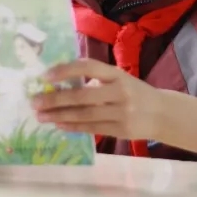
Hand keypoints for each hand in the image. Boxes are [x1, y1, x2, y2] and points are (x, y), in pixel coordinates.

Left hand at [34, 59, 196, 156]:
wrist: (162, 113)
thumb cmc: (134, 92)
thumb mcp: (119, 79)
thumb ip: (96, 80)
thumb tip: (59, 82)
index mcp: (117, 74)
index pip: (88, 67)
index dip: (66, 70)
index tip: (45, 76)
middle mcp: (120, 91)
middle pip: (82, 95)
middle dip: (55, 99)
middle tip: (34, 101)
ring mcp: (121, 112)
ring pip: (84, 114)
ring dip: (59, 116)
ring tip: (41, 116)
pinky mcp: (121, 129)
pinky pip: (92, 128)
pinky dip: (73, 127)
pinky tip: (59, 125)